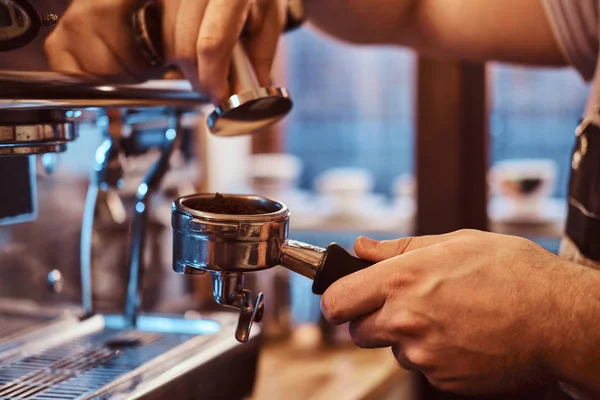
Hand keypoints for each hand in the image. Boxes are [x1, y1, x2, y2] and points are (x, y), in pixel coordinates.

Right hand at [44, 0, 285, 101]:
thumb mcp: (270, 25)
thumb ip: (260, 58)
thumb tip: (251, 96)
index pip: (209, 44)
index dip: (210, 79)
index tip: (216, 96)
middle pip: (183, 43)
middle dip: (195, 73)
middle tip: (207, 84)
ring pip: (167, 35)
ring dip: (181, 58)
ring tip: (197, 64)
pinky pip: (151, 24)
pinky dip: (168, 43)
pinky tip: (179, 47)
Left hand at [321, 230, 577, 394]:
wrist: (558, 317)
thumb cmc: (512, 271)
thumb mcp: (454, 243)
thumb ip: (398, 248)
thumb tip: (362, 247)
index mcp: (401, 280)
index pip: (336, 302)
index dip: (337, 300)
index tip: (345, 298)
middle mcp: (405, 320)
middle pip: (358, 331)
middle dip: (372, 319)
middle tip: (403, 304)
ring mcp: (424, 355)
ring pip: (393, 350)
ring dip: (407, 337)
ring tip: (446, 316)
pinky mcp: (443, 380)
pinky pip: (424, 368)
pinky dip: (435, 355)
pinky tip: (462, 336)